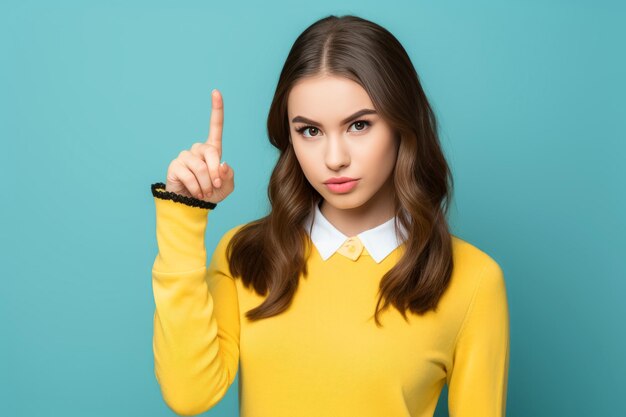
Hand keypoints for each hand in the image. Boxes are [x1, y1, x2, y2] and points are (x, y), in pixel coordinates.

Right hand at [165, 89, 234, 203]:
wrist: (193, 207)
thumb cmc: (211, 194)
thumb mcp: (226, 186)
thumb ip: (228, 175)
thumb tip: (222, 165)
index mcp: (212, 150)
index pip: (215, 127)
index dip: (216, 110)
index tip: (216, 92)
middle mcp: (197, 150)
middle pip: (211, 152)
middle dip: (216, 173)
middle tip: (215, 187)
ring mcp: (185, 156)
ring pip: (200, 168)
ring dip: (206, 185)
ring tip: (204, 192)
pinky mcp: (174, 166)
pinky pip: (190, 176)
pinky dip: (196, 188)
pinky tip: (195, 193)